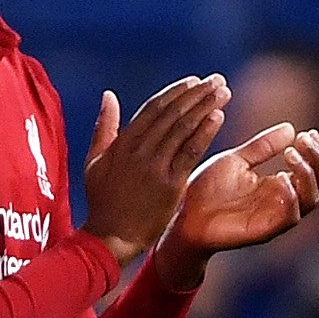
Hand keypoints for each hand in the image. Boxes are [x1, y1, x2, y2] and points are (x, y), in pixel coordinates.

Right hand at [78, 76, 229, 262]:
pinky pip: (190, 152)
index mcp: (123, 143)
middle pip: (172, 113)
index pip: (153, 108)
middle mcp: (139, 150)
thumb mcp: (94, 161)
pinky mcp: (169, 184)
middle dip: (197, 93)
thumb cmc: (102, 201)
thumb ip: (104, 127)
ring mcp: (155, 166)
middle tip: (217, 80)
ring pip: (183, 128)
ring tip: (223, 92)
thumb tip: (108, 95)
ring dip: (205, 107)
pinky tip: (218, 117)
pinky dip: (204, 133)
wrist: (110, 237)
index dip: (176, 92)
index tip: (194, 81)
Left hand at [159, 122, 318, 280]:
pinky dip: (292, 196)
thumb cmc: (207, 190)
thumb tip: (291, 128)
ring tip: (291, 154)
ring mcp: (276, 217)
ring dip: (308, 174)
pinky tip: (280, 178)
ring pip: (312, 200)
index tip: (307, 132)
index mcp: (280, 185)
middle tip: (304, 140)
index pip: (315, 171)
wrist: (184, 215)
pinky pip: (291, 216)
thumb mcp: (237, 160)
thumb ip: (263, 147)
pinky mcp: (265, 230)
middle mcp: (284, 202)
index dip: (318, 152)